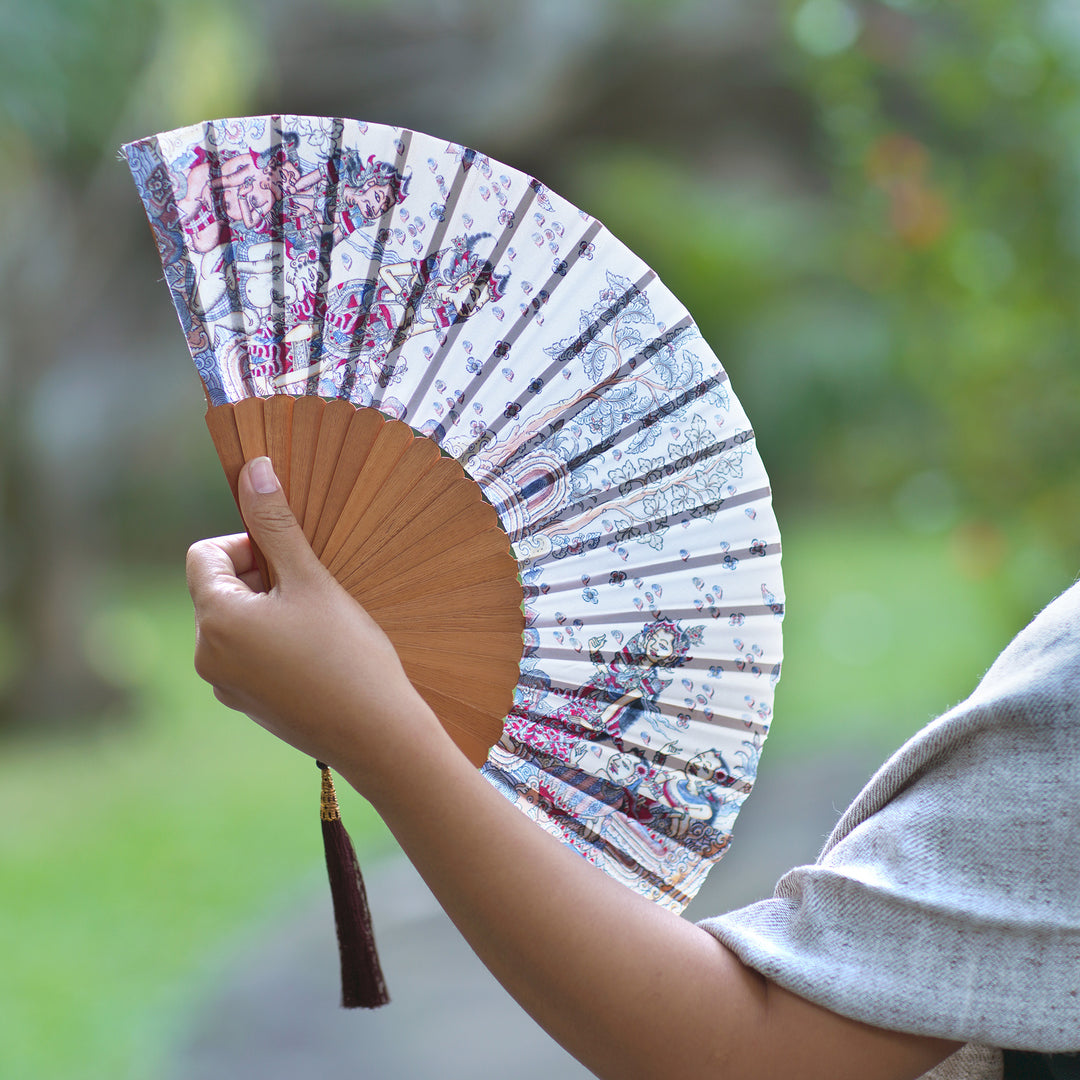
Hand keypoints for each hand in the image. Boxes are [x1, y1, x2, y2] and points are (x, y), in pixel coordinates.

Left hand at [185, 456, 439, 787]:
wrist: (377, 736)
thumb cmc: (348, 654)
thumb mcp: (312, 581)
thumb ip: (277, 525)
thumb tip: (253, 468)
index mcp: (216, 620)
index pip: (205, 555)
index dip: (248, 544)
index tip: (292, 558)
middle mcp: (207, 655)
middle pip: (219, 587)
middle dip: (261, 577)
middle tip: (313, 590)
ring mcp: (226, 685)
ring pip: (237, 621)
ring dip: (271, 608)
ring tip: (320, 622)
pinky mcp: (248, 705)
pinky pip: (249, 654)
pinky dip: (276, 641)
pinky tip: (320, 652)